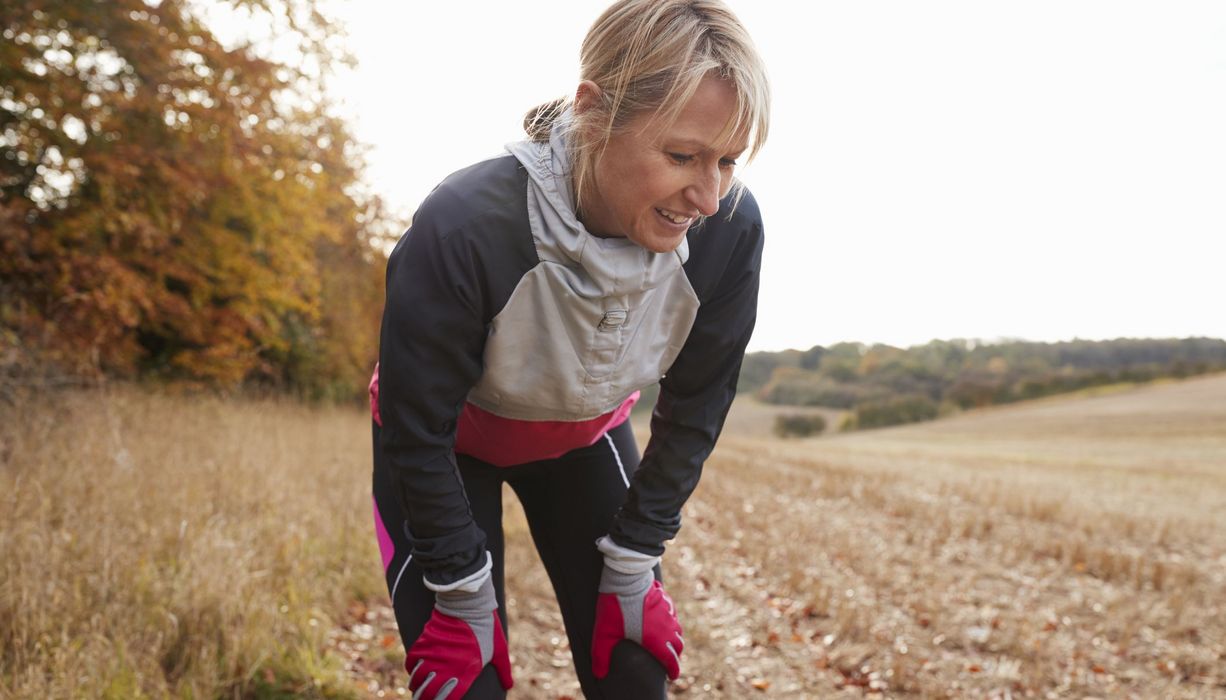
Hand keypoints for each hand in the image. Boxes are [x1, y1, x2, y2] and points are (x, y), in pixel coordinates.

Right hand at [406, 574, 511, 698]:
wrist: (469, 603)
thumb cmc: (487, 626)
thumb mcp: (499, 649)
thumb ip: (503, 670)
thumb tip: (509, 685)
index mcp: (467, 671)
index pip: (450, 698)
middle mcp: (447, 667)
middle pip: (429, 692)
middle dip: (425, 699)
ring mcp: (434, 655)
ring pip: (417, 679)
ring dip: (416, 686)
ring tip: (416, 689)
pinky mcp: (424, 642)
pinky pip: (412, 661)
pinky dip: (410, 669)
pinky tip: (413, 672)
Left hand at [591, 536, 683, 679]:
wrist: (625, 577)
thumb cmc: (615, 607)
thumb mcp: (604, 634)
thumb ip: (601, 656)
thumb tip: (599, 674)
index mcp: (656, 640)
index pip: (670, 660)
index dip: (673, 671)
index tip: (672, 677)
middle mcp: (667, 627)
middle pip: (678, 645)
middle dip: (676, 654)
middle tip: (670, 659)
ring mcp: (668, 612)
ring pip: (678, 629)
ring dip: (675, 637)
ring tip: (667, 641)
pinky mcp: (665, 599)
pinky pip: (673, 613)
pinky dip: (671, 620)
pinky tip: (664, 618)